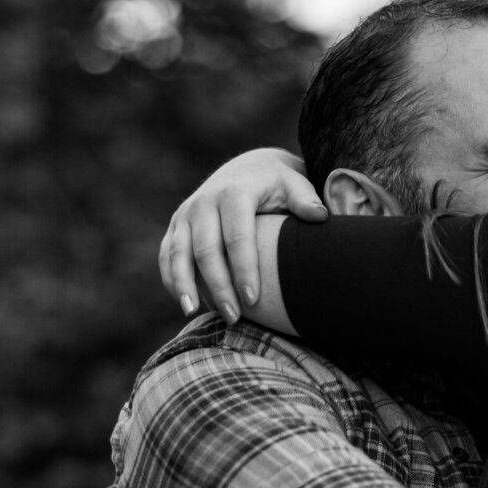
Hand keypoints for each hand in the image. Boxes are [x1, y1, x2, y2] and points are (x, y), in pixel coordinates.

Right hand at [160, 148, 325, 320]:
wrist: (249, 169)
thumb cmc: (278, 185)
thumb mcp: (294, 184)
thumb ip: (305, 199)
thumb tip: (320, 215)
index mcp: (235, 192)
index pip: (237, 237)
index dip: (244, 270)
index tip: (255, 300)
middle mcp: (205, 201)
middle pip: (206, 251)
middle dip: (219, 287)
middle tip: (234, 317)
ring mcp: (186, 213)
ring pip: (178, 254)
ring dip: (185, 286)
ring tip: (193, 313)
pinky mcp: (176, 225)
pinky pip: (167, 256)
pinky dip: (172, 280)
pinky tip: (186, 304)